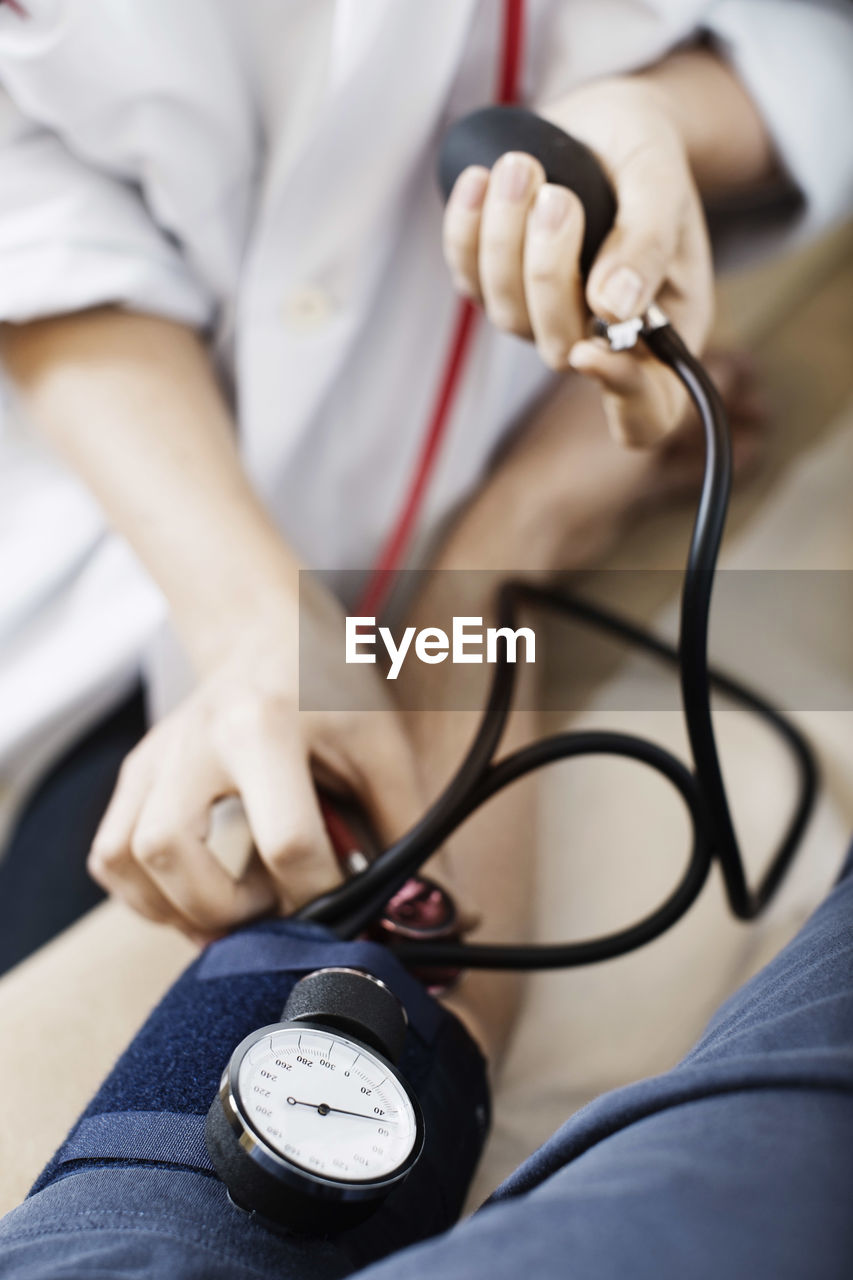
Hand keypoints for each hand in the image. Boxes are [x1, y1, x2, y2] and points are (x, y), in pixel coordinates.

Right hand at [88, 591, 424, 940]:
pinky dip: (146, 895)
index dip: (323, 895)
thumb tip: (442, 916)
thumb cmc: (329, 682)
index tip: (345, 904)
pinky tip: (198, 893)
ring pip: (126, 858)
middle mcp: (196, 740)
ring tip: (237, 908)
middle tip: (275, 911)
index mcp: (265, 725)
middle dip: (226, 910)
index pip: (287, 841)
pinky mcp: (137, 773)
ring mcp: (156, 756)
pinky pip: (111, 855)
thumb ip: (410, 833)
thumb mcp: (382, 745)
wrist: (266, 626)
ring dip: (178, 909)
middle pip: (172, 851)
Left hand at [442, 77, 713, 445]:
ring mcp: (543, 318)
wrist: (607, 123)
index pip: (647, 409)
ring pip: (508, 314)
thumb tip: (613, 308)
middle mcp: (601, 338)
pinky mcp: (499, 287)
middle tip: (557, 199)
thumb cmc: (647, 158)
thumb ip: (646, 245)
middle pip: (561, 349)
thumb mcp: (663, 186)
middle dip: (548, 273)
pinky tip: (480, 179)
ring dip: (504, 240)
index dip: (620, 396)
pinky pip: (468, 279)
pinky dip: (466, 230)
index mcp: (663, 332)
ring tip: (521, 167)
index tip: (593, 351)